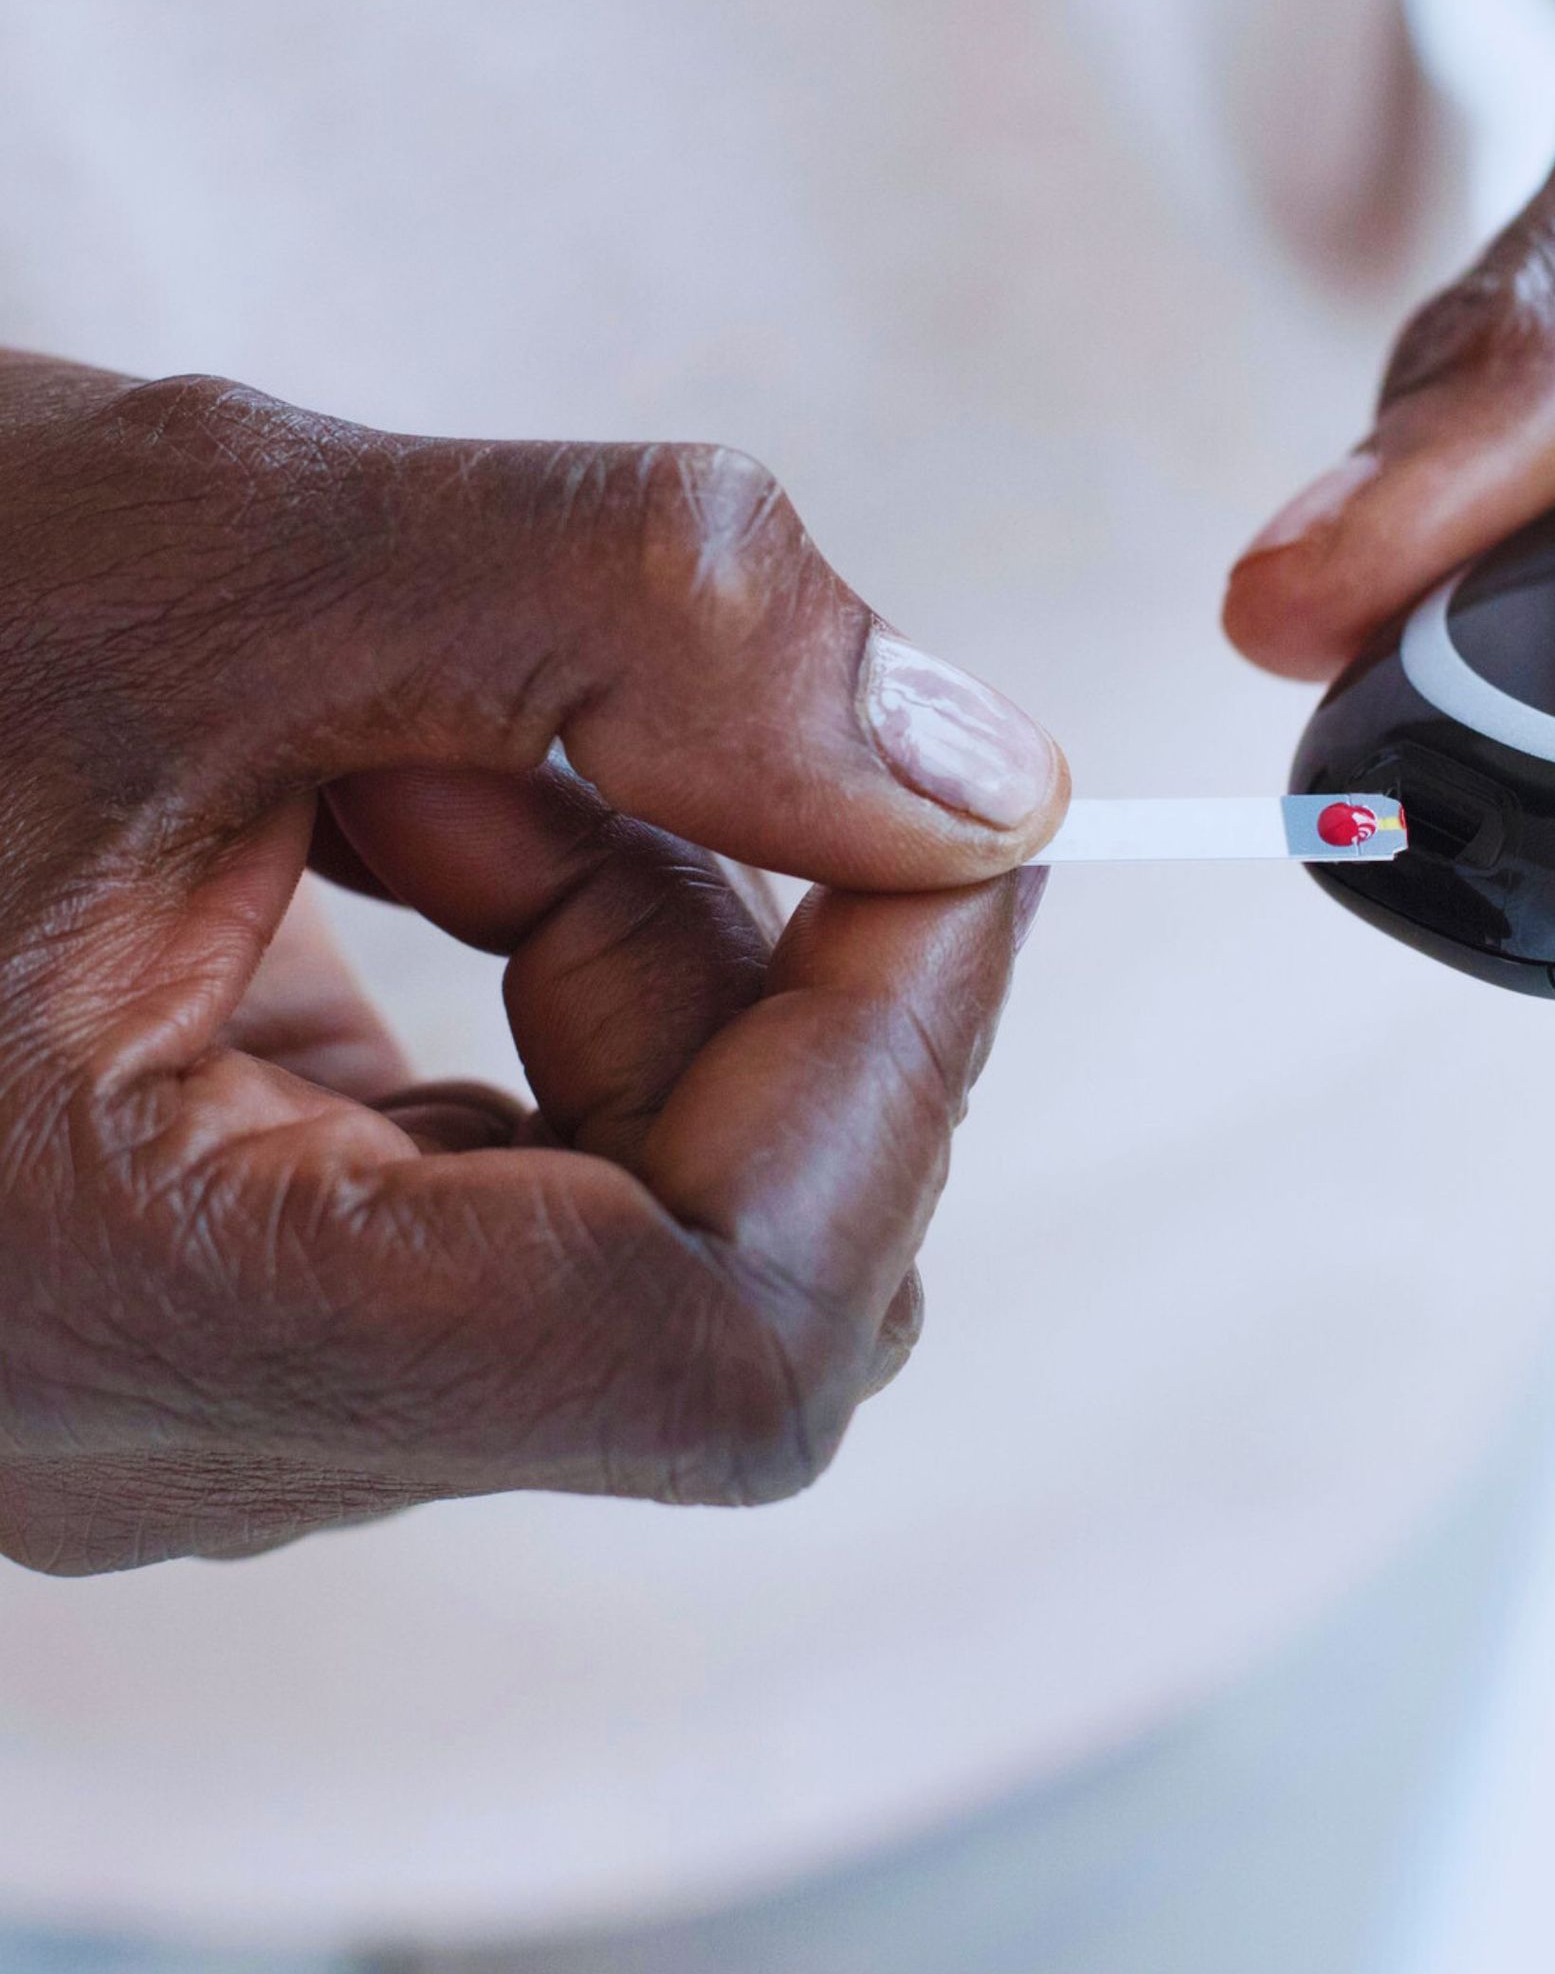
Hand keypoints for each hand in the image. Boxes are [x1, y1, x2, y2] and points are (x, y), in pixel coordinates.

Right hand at [0, 352, 1063, 1572]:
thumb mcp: (220, 542)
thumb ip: (650, 632)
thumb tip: (987, 783)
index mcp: (148, 1318)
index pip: (736, 1346)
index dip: (904, 1073)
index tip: (940, 813)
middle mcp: (177, 1430)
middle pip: (714, 1279)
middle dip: (754, 971)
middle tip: (599, 722)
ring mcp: (191, 1380)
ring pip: (623, 1221)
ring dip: (632, 945)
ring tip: (431, 734)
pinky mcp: (199, 1280)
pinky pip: (497, 1176)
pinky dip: (532, 977)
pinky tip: (380, 803)